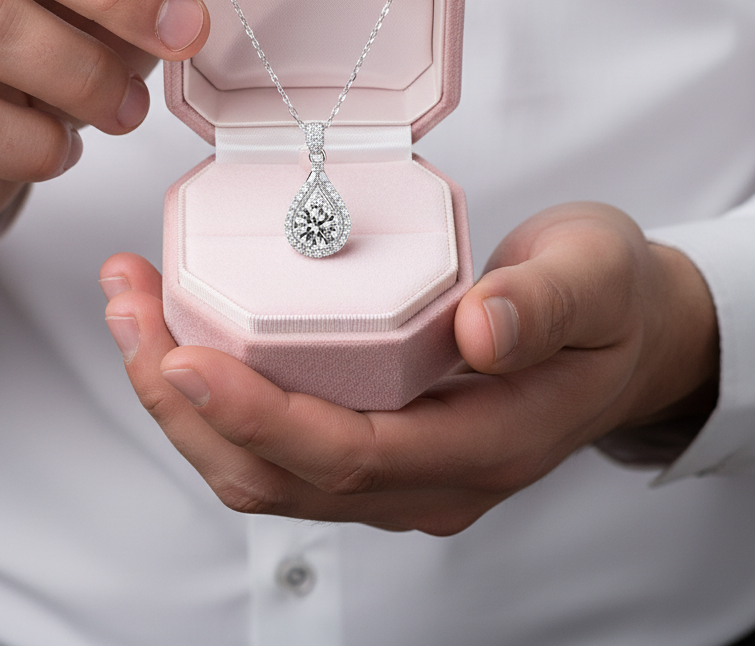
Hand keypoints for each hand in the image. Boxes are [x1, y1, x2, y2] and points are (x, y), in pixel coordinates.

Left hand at [101, 202, 716, 534]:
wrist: (625, 336)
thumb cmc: (607, 304)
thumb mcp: (596, 277)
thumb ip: (544, 303)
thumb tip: (482, 328)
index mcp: (483, 444)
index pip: (348, 455)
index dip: (259, 416)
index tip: (187, 358)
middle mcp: (427, 477)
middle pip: (277, 473)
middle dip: (184, 401)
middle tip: (129, 308)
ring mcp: (395, 469)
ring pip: (260, 468)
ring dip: (181, 399)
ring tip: (133, 310)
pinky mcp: (372, 441)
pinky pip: (273, 442)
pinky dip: (212, 395)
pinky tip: (180, 331)